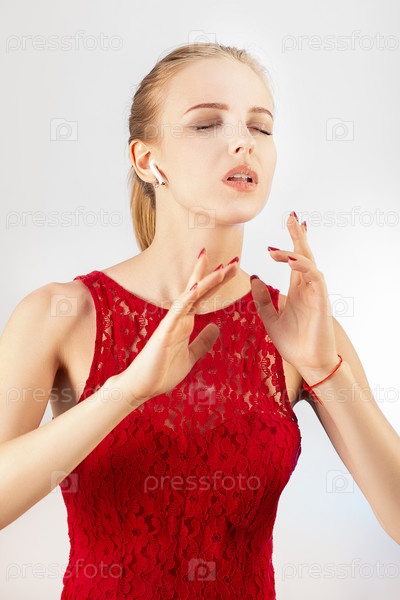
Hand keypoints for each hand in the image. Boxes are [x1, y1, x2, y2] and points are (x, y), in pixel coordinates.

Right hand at [114, 250, 239, 407]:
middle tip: (234, 260)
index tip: (232, 268)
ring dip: (205, 281)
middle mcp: (179, 318)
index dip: (217, 283)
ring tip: (222, 268)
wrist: (142, 387)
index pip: (203, 297)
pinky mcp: (164, 331)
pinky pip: (177, 311)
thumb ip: (202, 341)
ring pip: (190, 296)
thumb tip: (216, 327)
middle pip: (199, 290)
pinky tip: (197, 287)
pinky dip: (187, 298)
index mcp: (185, 322)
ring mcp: (171, 323)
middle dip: (216, 275)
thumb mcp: (190, 356)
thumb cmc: (162, 372)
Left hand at [251, 212, 338, 379]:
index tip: (288, 225)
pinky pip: (315, 277)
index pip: (295, 261)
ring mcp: (316, 294)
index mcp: (297, 291)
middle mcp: (307, 289)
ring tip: (273, 249)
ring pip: (309, 263)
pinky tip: (290, 260)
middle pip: (305, 255)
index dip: (291, 243)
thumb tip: (254, 277)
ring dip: (294, 251)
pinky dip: (303, 266)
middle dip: (299, 236)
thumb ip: (263, 299)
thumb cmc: (294, 344)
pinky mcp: (322, 301)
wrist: (309, 365)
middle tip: (292, 216)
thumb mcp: (271, 319)